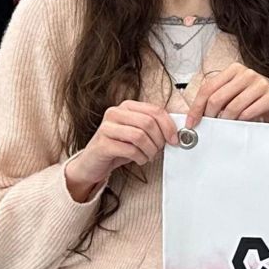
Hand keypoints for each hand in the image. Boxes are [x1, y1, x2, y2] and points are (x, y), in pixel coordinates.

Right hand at [64, 100, 179, 200]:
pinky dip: (140, 157)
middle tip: (159, 150)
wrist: (92, 163)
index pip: (155, 110)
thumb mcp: (137, 133)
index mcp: (126, 106)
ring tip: (149, 156)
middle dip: (159, 140)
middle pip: (149, 123)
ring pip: (140, 136)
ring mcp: (106, 127)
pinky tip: (139, 160)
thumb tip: (175, 132)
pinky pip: (130, 150)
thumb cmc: (118, 147)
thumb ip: (153, 127)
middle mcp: (114, 113)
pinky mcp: (102, 144)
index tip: (174, 139)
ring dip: (150, 150)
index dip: (168, 126)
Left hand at [184, 63, 268, 127]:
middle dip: (209, 116)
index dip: (196, 107)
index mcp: (234, 70)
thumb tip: (196, 114)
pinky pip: (248, 113)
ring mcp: (260, 84)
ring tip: (224, 126)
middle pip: (217, 98)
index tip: (191, 121)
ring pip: (232, 107)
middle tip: (208, 126)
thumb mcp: (234, 92)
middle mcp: (246, 74)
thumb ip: (218, 97)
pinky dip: (240, 122)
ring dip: (225, 121)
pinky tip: (239, 123)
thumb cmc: (255, 97)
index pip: (208, 88)